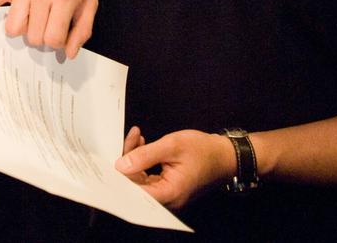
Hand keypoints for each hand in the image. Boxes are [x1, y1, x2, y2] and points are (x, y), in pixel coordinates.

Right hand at [0, 0, 96, 58]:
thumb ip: (83, 28)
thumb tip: (69, 53)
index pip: (53, 38)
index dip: (58, 42)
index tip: (61, 34)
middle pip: (33, 37)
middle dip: (42, 37)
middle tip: (49, 27)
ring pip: (14, 27)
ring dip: (23, 30)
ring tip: (32, 22)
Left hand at [115, 127, 234, 208]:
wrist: (224, 155)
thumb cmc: (203, 150)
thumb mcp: (172, 145)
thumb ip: (146, 155)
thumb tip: (121, 165)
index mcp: (169, 192)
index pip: (135, 191)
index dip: (121, 176)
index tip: (113, 157)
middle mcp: (167, 198)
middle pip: (136, 184)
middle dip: (128, 160)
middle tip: (131, 137)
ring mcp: (167, 194)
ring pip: (140, 179)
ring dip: (135, 158)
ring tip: (137, 137)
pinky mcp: (167, 187)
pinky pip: (148, 177)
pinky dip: (143, 161)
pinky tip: (142, 144)